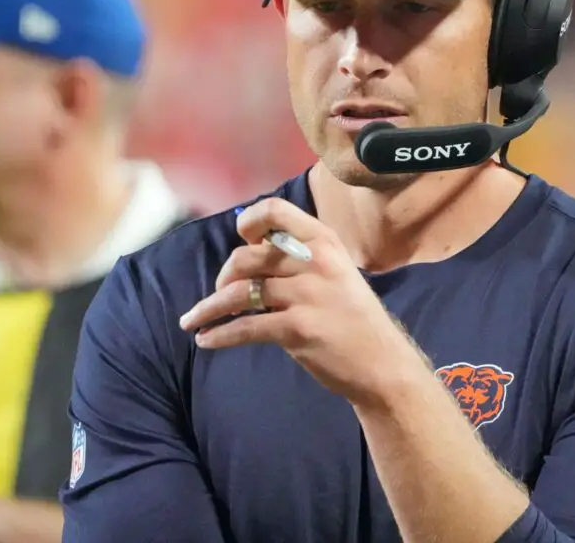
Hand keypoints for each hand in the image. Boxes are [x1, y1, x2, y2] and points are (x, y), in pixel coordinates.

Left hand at [178, 197, 426, 406]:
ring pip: (238, 293)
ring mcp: (306, 295)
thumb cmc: (354, 318)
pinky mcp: (297, 329)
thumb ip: (300, 258)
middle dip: (223, 276)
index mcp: (324, 241)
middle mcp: (315, 261)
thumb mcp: (336, 272)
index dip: (249, 222)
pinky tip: (206, 341)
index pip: (275, 211)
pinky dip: (219, 335)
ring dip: (208, 308)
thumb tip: (252, 251)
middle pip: (246, 257)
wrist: (382, 364)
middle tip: (221, 293)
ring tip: (191, 320)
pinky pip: (245, 327)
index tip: (241, 239)